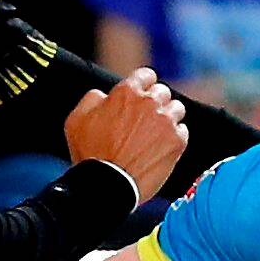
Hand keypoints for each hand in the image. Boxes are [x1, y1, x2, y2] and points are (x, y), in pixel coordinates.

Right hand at [60, 68, 188, 198]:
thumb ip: (93, 98)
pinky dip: (174, 137)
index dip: (143, 84)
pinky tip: (160, 148)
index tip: (142, 93)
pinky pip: (182, 131)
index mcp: (127, 92)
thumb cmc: (90, 154)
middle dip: (154, 102)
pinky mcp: (177, 142)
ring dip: (167, 118)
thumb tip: (104, 95)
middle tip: (145, 118)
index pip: (146, 75)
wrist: (108, 186)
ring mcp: (166, 122)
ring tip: (155, 133)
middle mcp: (150, 102)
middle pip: (162, 92)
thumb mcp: (77, 119)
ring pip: (176, 109)